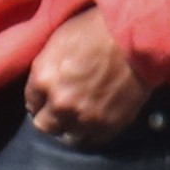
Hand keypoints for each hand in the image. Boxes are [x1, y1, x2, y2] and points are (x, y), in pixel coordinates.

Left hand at [23, 7, 153, 144]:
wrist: (137, 37)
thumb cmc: (97, 29)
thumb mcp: (60, 40)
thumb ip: (46, 67)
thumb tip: (42, 86)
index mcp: (43, 78)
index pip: (31, 102)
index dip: (40, 99)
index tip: (48, 97)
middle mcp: (60, 103)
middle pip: (45, 125)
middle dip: (50, 117)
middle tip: (61, 109)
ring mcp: (84, 117)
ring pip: (68, 136)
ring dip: (71, 127)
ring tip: (80, 117)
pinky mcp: (108, 126)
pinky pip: (92, 140)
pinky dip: (91, 132)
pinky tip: (95, 120)